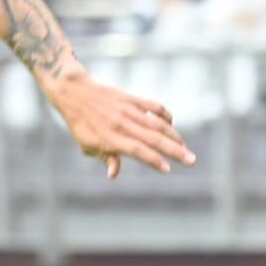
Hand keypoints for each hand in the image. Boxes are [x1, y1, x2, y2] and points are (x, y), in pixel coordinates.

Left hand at [43, 67, 195, 177]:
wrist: (73, 91)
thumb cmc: (80, 123)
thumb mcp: (87, 144)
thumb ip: (105, 158)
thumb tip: (114, 174)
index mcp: (110, 138)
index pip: (137, 151)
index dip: (153, 160)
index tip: (167, 169)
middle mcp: (122, 124)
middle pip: (153, 139)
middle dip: (174, 151)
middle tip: (192, 161)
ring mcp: (128, 110)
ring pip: (157, 124)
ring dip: (174, 136)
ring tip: (185, 148)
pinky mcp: (131, 98)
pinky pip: (153, 106)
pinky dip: (165, 114)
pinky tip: (171, 124)